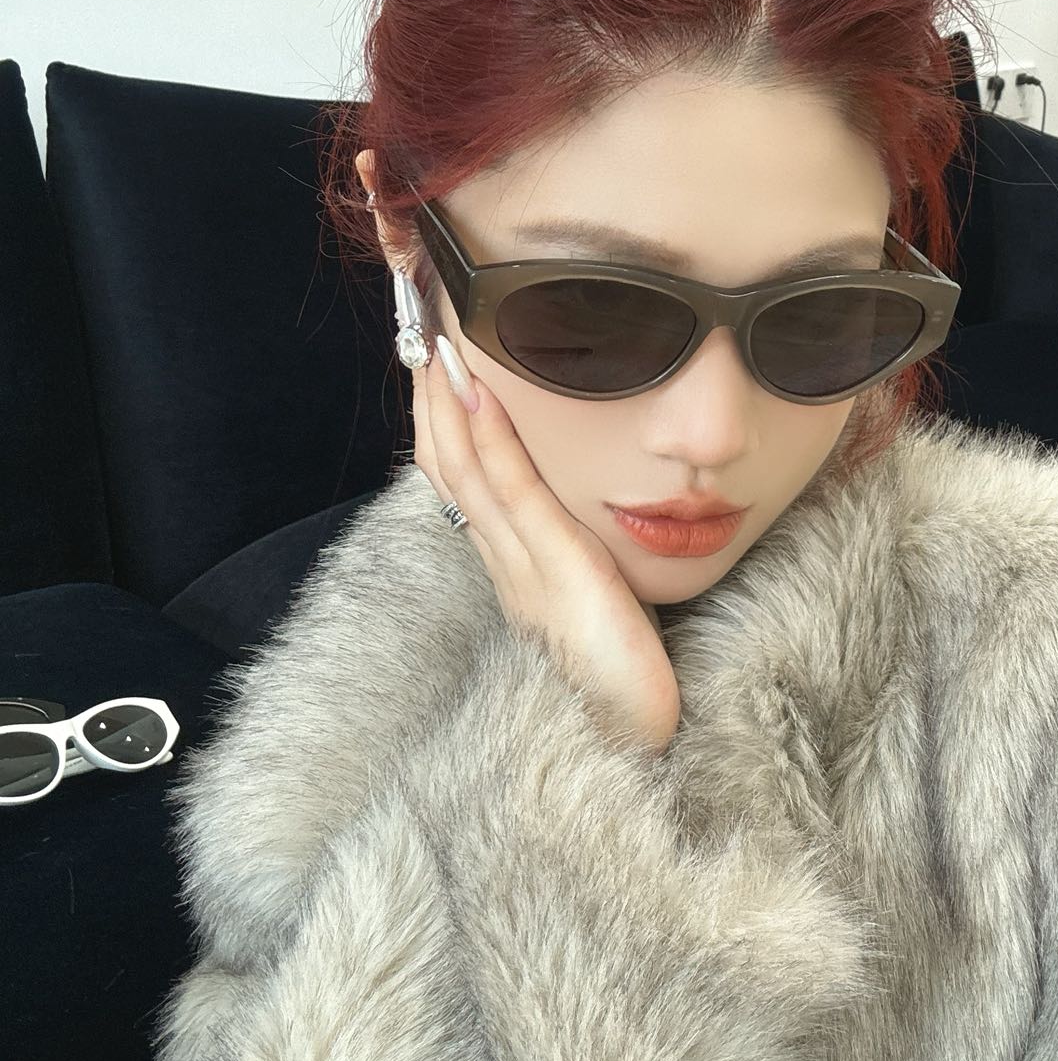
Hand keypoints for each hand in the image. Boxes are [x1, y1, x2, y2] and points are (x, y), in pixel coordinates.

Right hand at [410, 336, 679, 754]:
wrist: (632, 731)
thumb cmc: (626, 670)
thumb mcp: (598, 594)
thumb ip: (584, 556)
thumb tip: (589, 518)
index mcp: (511, 566)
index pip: (462, 479)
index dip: (441, 419)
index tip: (437, 361)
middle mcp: (502, 561)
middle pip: (445, 464)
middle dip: (431, 394)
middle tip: (422, 329)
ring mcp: (519, 563)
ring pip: (463, 467)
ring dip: (447, 398)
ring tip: (437, 338)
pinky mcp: (551, 566)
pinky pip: (509, 490)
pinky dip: (489, 435)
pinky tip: (479, 388)